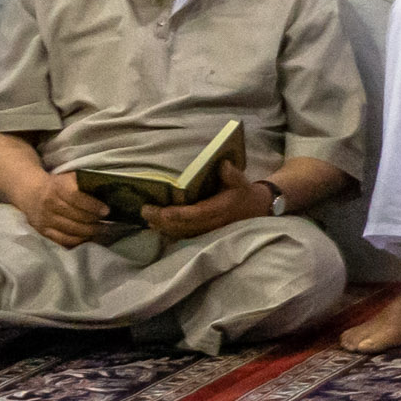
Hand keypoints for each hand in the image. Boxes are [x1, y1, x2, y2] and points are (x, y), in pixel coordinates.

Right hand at [19, 170, 111, 247]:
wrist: (30, 192)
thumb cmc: (58, 185)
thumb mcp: (69, 178)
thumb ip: (85, 184)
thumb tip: (110, 192)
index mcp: (57, 187)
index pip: (76, 197)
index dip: (92, 205)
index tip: (107, 211)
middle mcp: (48, 203)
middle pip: (76, 216)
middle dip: (94, 221)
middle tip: (108, 224)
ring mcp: (44, 218)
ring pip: (70, 230)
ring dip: (89, 232)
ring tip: (102, 231)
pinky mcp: (42, 230)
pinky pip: (62, 240)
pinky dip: (78, 241)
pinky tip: (88, 238)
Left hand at [140, 159, 258, 244]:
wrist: (256, 210)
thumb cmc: (243, 193)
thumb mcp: (241, 181)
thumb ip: (232, 174)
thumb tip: (222, 164)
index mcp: (220, 209)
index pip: (194, 215)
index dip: (175, 214)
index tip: (158, 210)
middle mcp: (213, 223)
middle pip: (183, 226)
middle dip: (162, 221)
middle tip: (144, 211)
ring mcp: (208, 231)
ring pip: (182, 233)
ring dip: (163, 228)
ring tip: (148, 219)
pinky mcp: (205, 234)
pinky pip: (185, 236)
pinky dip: (170, 232)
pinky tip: (157, 227)